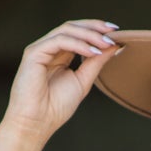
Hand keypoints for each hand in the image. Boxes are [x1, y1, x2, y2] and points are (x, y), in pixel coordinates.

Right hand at [2, 19, 123, 142]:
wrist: (36, 123)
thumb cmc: (55, 108)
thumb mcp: (82, 81)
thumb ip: (95, 63)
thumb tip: (113, 46)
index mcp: (59, 55)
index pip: (78, 34)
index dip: (96, 30)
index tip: (116, 32)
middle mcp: (48, 48)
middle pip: (72, 27)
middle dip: (94, 27)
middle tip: (113, 32)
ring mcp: (40, 48)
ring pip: (66, 30)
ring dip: (89, 35)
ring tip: (106, 43)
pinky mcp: (34, 52)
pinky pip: (59, 41)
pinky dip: (78, 44)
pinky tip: (93, 52)